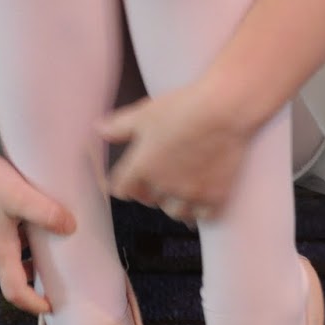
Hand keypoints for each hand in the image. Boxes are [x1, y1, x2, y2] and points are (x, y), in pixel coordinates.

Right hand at [0, 142, 74, 315]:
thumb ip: (48, 213)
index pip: (14, 291)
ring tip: (37, 239)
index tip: (49, 306)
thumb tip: (70, 228)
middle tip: (51, 269)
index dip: (33, 304)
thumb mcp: (22, 196)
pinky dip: (5, 240)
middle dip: (29, 277)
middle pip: (6, 275)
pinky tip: (14, 219)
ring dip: (18, 256)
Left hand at [97, 84, 254, 220]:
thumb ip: (119, 126)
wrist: (225, 109)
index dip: (124, 184)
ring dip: (173, 202)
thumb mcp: (145, 112)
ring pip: (174, 212)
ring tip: (180, 188)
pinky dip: (199, 211)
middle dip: (149, 190)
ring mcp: (190, 194)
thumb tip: (98, 130)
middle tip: (159, 176)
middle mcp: (164, 185)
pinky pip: (201, 217)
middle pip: (148, 200)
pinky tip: (200, 199)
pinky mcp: (215, 197)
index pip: (122, 190)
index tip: (127, 182)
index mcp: (142, 167)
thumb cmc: (184, 107)